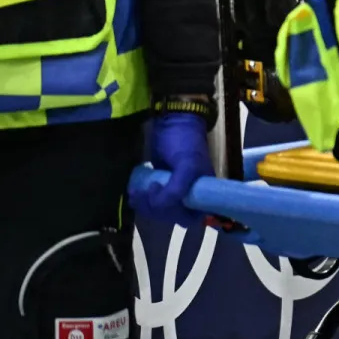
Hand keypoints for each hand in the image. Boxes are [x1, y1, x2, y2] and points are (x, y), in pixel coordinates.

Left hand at [130, 112, 212, 229]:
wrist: (172, 121)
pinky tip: (134, 191)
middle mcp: (191, 194)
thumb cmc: (184, 142)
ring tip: (135, 192)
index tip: (164, 201)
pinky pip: (151, 200)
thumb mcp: (185, 164)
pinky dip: (141, 199)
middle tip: (144, 192)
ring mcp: (174, 189)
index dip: (176, 214)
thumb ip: (177, 188)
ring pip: (159, 210)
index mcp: (203, 191)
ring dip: (145, 204)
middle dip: (155, 208)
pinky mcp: (160, 184)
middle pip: (172, 215)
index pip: (191, 217)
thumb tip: (160, 205)